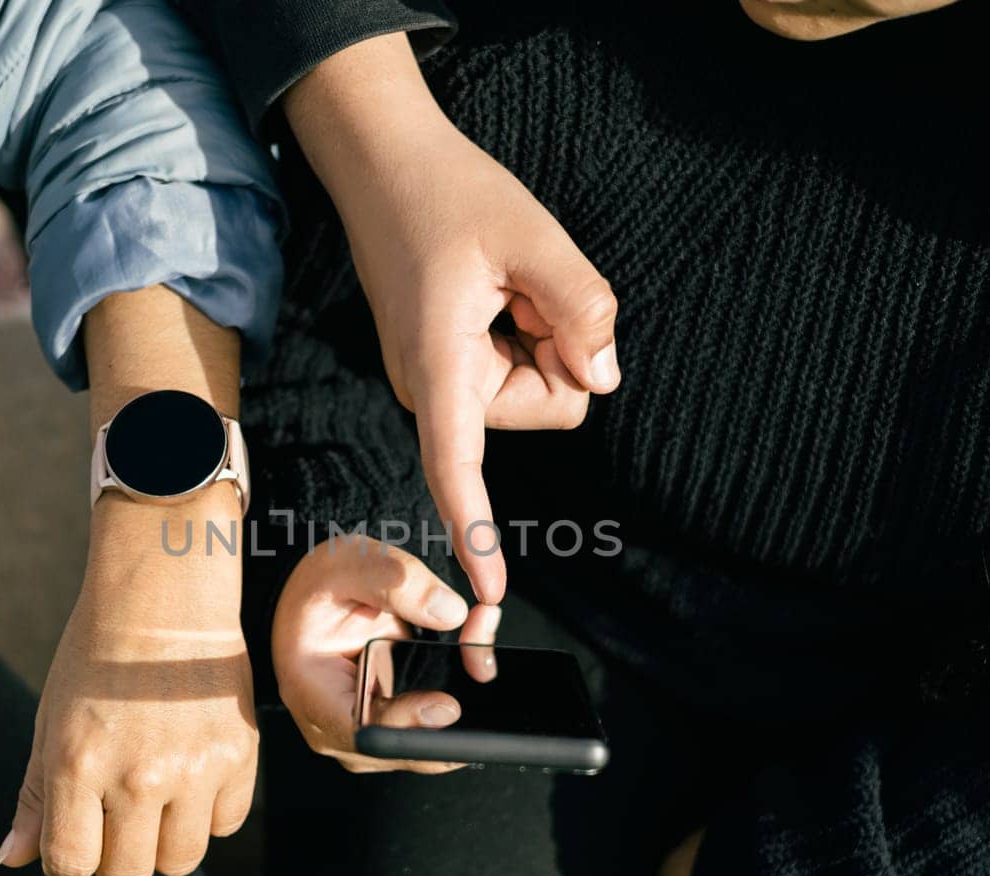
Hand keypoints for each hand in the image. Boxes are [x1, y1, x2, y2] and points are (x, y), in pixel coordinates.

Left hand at [0, 497, 257, 875]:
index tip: (78, 838)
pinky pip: (226, 824)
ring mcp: (194, 768)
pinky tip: (193, 775)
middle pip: (128, 874)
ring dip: (164, 843)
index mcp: (78, 765)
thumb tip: (11, 861)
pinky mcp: (239, 756)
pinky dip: (209, 814)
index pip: (70, 865)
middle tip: (117, 815)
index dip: (70, 862)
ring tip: (158, 799)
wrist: (165, 601)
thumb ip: (35, 798)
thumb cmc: (97, 661)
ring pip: (181, 859)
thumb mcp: (51, 723)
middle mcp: (138, 775)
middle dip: (116, 858)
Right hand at [272, 535, 501, 772]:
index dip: (407, 725)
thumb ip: (397, 582)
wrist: (314, 602)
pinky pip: (430, 734)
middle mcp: (334, 726)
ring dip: (462, 708)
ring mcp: (364, 733)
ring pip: (424, 749)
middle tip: (479, 662)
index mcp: (311, 691)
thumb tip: (451, 613)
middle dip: (450, 717)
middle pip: (401, 750)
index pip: (360, 731)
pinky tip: (472, 662)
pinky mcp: (389, 728)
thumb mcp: (349, 564)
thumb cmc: (320, 588)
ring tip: (478, 648)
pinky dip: (458, 704)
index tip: (447, 706)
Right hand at [284, 34, 620, 605]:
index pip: (459, 471)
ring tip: (503, 280)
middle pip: (551, 406)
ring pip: (543, 387)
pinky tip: (497, 288)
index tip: (490, 597)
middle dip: (562, 350)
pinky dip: (530, 329)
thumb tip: (604, 380)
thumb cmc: (452, 195)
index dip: (477, 534)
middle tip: (524, 285)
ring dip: (546, 333)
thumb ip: (583, 311)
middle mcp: (435, 390)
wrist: (386, 165)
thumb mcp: (536, 239)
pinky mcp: (452, 366)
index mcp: (440, 370)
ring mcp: (442, 380)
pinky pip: (521, 366)